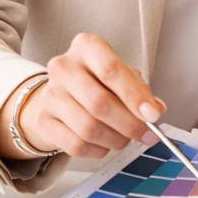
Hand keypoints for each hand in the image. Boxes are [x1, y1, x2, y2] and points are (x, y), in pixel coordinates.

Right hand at [21, 33, 164, 159]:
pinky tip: (105, 144)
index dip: (134, 96)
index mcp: (86, 47)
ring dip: (115, 139)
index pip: (111, 70)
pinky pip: (76, 145)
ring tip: (125, 138)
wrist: (61, 94)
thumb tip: (154, 110)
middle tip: (145, 134)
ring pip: (88, 128)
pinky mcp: (43, 121)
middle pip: (99, 103)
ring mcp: (50, 94)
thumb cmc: (98, 81)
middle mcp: (64, 67)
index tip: (152, 114)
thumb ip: (140, 90)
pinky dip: (98, 150)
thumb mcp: (122, 75)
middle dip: (129, 124)